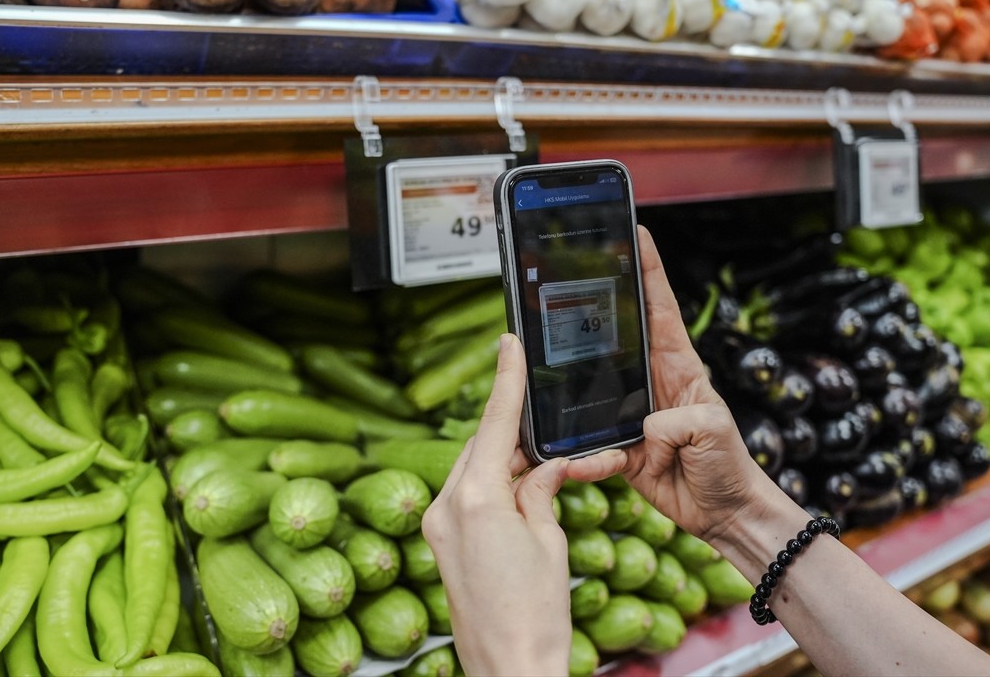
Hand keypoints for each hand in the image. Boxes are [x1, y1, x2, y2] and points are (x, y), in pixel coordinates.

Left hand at [421, 334, 571, 676]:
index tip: (507, 344)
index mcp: (475, 499)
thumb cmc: (534, 618)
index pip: (493, 424)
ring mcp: (440, 528)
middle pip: (482, 446)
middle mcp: (446, 508)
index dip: (504, 381)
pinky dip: (496, 488)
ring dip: (507, 463)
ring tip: (548, 467)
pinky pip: (469, 498)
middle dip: (514, 431)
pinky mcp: (443, 546)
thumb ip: (542, 491)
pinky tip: (526, 495)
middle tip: (549, 421)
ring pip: (475, 471)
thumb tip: (544, 468)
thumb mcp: (549, 542)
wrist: (510, 671)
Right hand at [566, 227, 780, 544]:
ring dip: (570, 398)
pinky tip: (580, 465)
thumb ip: (680, 421)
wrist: (724, 513)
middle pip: (612, 339)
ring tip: (545, 390)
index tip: (635, 232)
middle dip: (587, 316)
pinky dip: (585, 460)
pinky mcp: (618, 447)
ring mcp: (630, 413)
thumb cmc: (731, 464)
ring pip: (588, 395)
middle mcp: (650, 382)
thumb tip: (644, 427)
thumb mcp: (713, 430)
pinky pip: (589, 449)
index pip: (660, 307)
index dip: (648, 269)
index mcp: (678, 365)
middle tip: (558, 289)